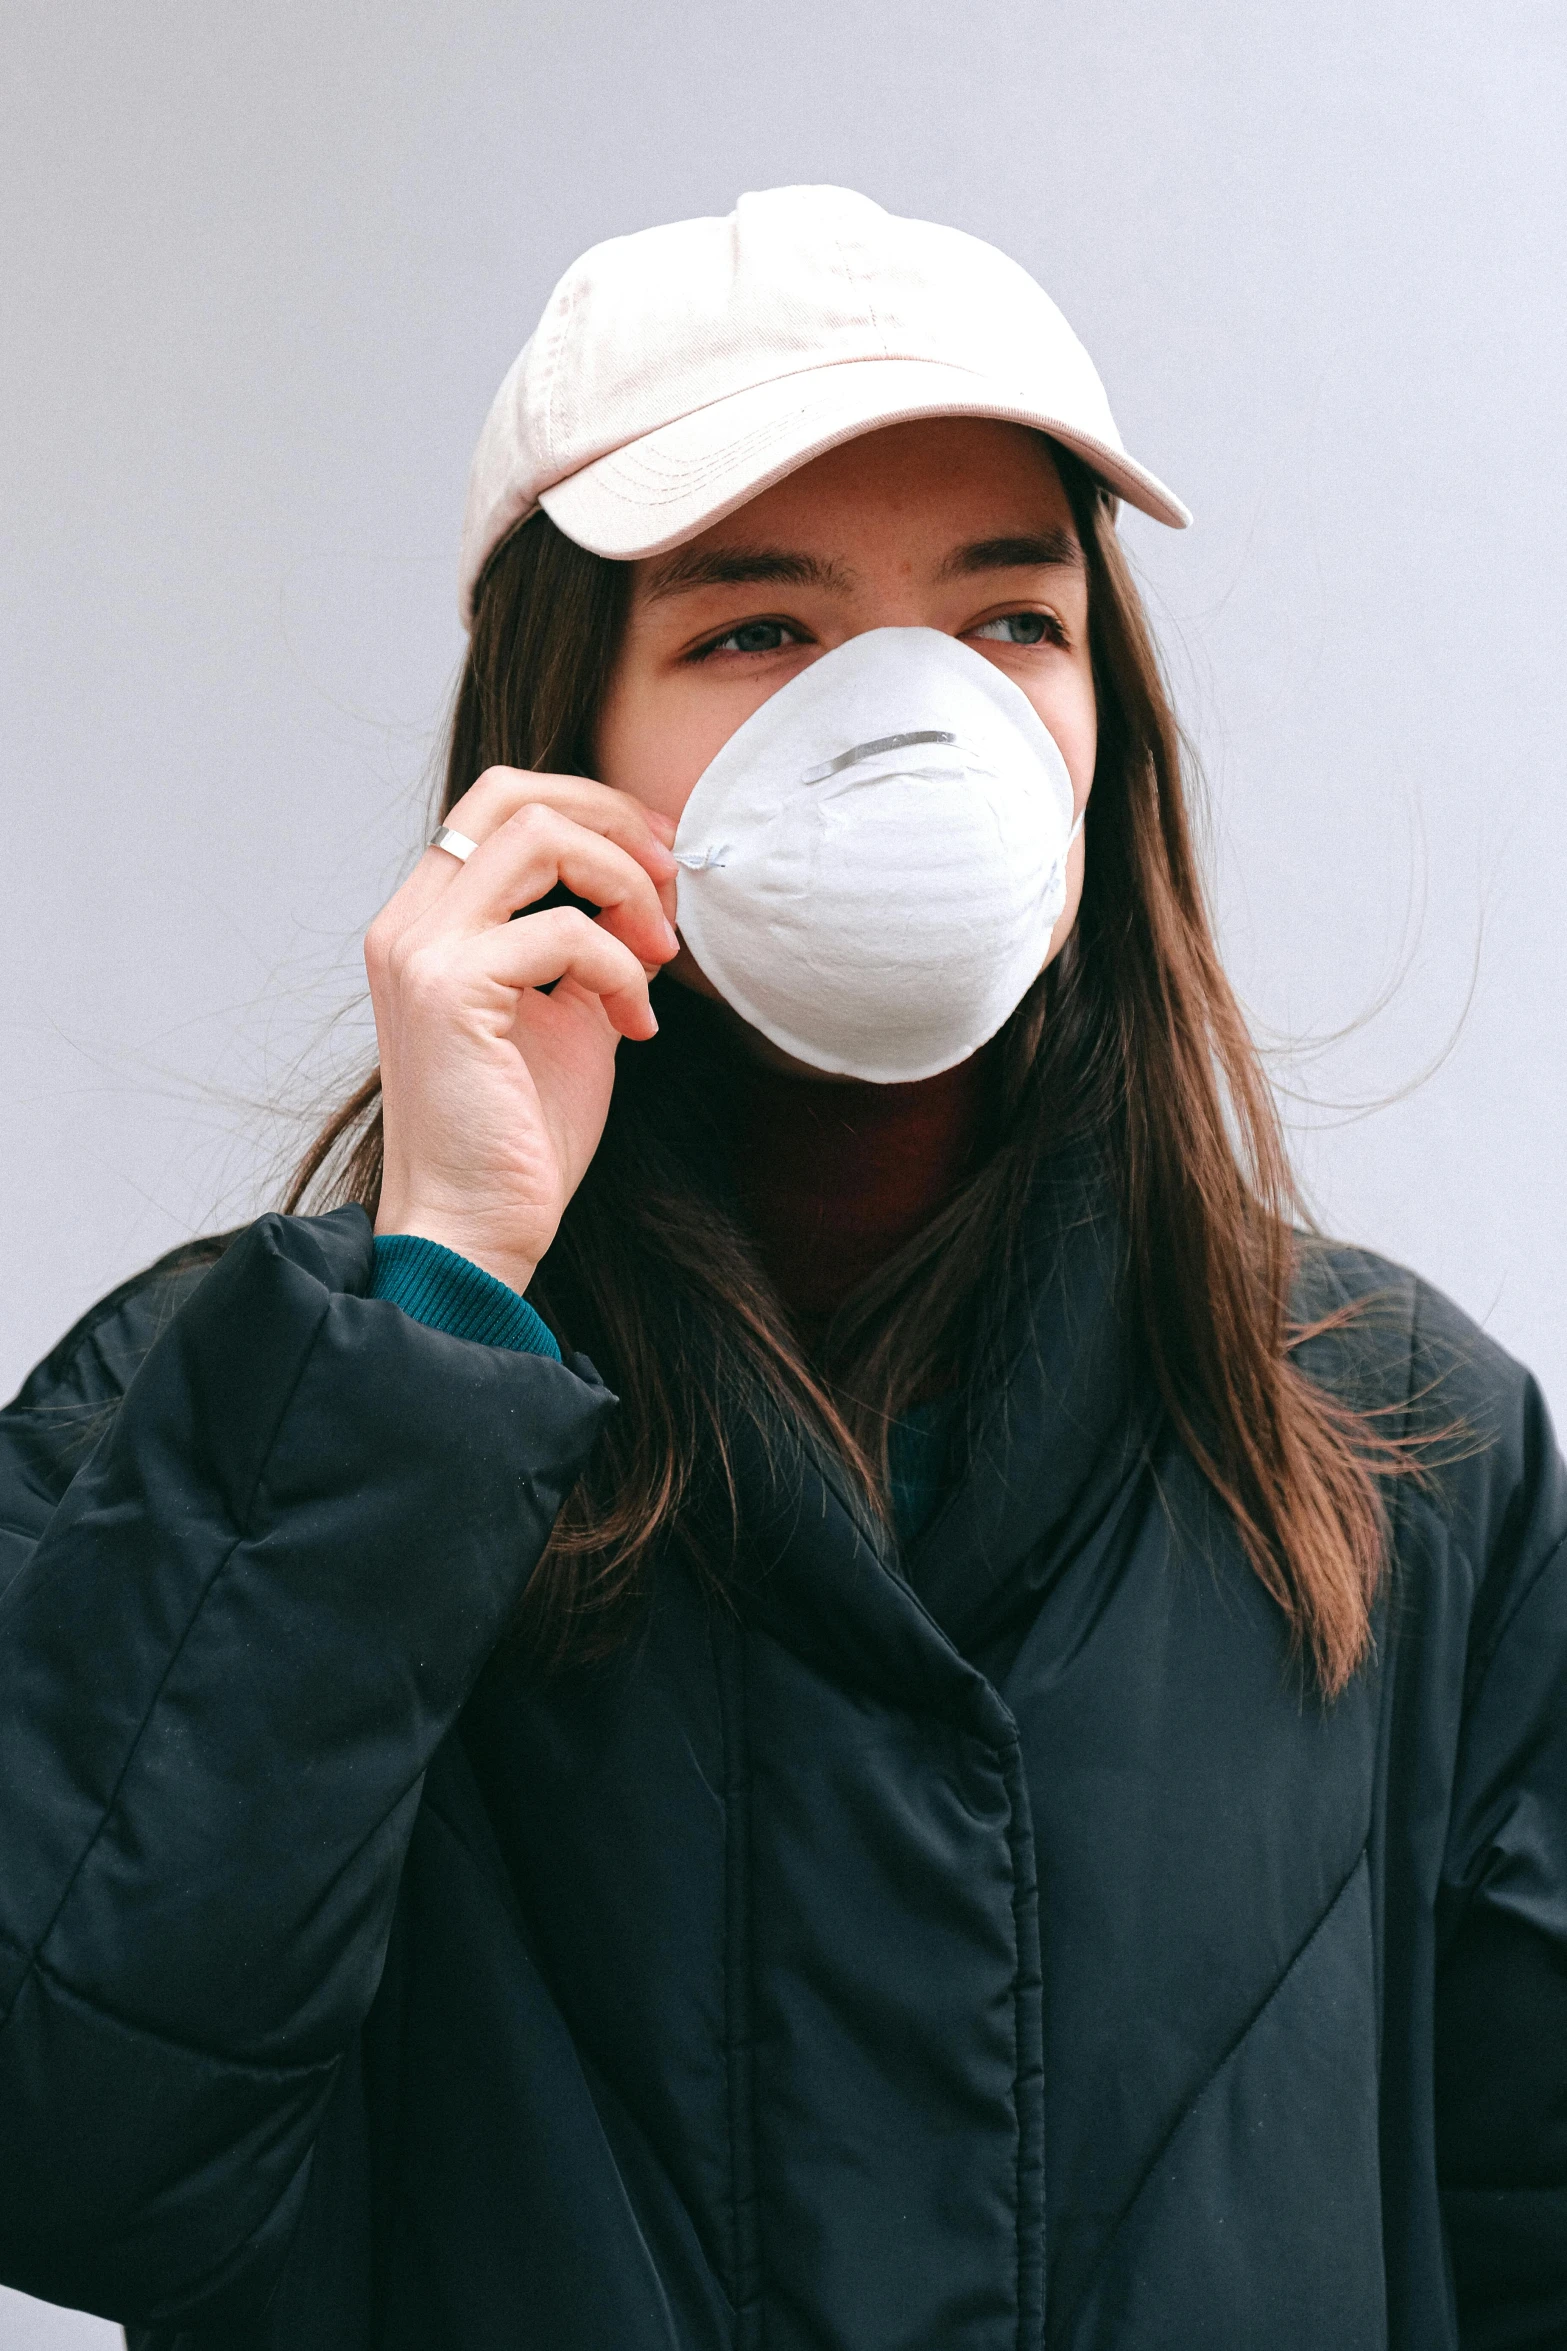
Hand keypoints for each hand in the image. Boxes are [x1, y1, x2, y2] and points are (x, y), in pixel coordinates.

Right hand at [364, 767, 679, 1294]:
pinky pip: (564, 932)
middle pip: (510, 792)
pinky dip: (621, 968)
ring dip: (623, 884)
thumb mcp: (566, 1018)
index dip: (591, 809)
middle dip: (610, 820)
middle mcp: (407, 924)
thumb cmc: (518, 1138)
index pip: (498, 804)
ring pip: (536, 838)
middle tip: (671, 880)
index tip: (660, 857)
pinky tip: (636, 1025)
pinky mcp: (448, 992)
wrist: (475, 1230)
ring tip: (659, 954)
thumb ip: (590, 948)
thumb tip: (648, 897)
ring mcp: (419, 953)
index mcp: (425, 923)